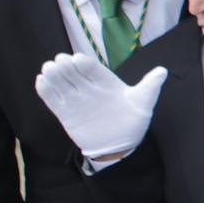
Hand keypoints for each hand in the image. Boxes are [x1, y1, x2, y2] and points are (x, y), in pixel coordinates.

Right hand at [33, 52, 165, 160]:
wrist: (120, 144)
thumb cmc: (133, 120)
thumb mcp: (143, 103)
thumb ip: (149, 87)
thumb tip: (162, 71)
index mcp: (106, 81)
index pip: (93, 69)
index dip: (84, 64)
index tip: (77, 59)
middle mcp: (89, 87)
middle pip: (74, 73)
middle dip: (65, 66)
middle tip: (59, 61)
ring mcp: (76, 99)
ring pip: (62, 84)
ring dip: (54, 76)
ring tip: (48, 69)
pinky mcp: (66, 113)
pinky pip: (53, 100)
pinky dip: (46, 91)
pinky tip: (40, 81)